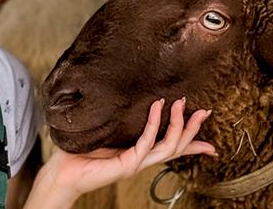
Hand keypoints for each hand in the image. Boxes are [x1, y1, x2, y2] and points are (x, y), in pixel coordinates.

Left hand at [30, 98, 215, 205]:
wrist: (63, 171)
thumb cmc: (79, 152)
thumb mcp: (105, 131)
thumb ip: (118, 121)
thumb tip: (122, 100)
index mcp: (139, 153)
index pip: (171, 148)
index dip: (192, 143)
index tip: (209, 135)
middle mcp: (141, 159)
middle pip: (177, 147)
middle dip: (192, 129)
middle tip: (204, 110)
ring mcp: (136, 163)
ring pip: (169, 147)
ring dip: (178, 124)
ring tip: (180, 103)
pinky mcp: (127, 164)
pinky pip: (147, 142)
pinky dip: (155, 123)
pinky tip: (157, 107)